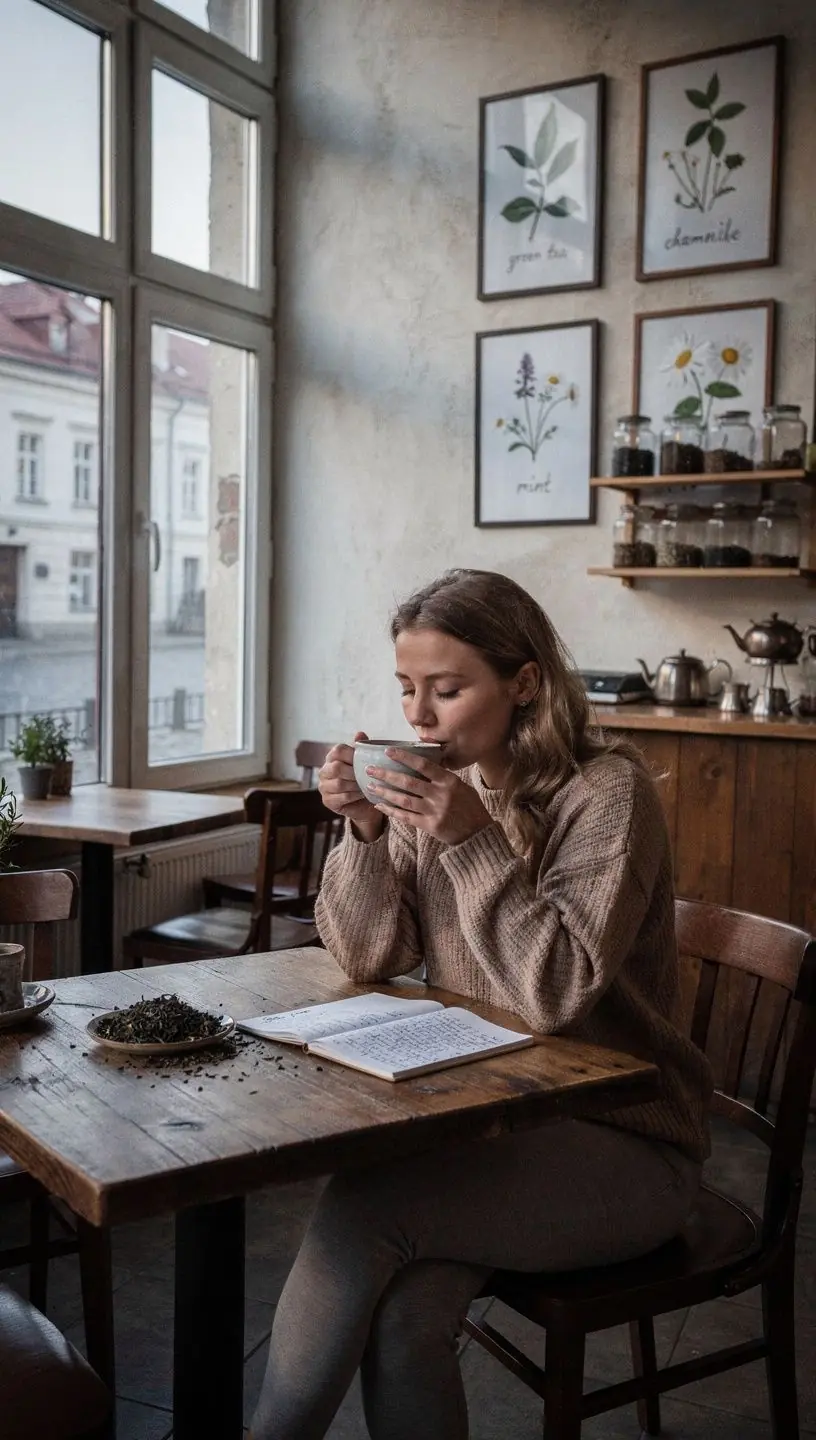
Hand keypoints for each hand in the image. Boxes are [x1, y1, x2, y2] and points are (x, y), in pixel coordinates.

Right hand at [318, 732, 384, 841]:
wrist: (364, 802)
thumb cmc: (363, 779)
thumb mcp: (364, 762)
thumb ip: (362, 748)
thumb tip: (360, 733)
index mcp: (332, 757)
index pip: (338, 750)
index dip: (352, 755)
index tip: (365, 761)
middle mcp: (324, 771)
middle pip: (336, 768)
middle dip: (354, 773)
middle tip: (367, 776)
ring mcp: (323, 786)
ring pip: (339, 784)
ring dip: (356, 785)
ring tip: (366, 786)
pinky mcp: (327, 801)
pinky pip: (342, 797)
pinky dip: (355, 796)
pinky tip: (362, 794)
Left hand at [367, 749, 492, 845]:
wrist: (477, 834)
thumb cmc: (469, 807)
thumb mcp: (461, 786)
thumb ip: (442, 777)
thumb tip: (422, 763)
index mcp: (449, 781)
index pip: (423, 765)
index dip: (404, 757)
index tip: (388, 751)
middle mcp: (440, 795)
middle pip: (408, 782)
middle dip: (387, 775)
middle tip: (370, 769)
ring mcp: (434, 811)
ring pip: (404, 800)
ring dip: (385, 792)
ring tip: (370, 786)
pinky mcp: (429, 826)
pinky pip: (406, 817)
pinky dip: (391, 811)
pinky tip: (379, 805)